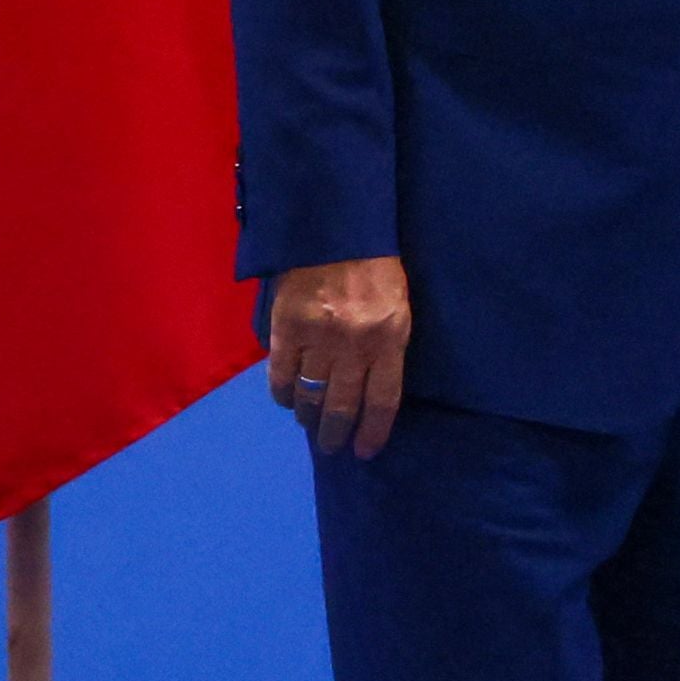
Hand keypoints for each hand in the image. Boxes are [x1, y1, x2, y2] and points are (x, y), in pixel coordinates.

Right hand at [266, 256, 413, 460]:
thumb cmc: (376, 268)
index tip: (364, 451)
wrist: (337, 229)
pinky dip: (282, 393)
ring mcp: (318, 337)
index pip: (383, 399)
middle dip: (336, 433)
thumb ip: (386, 345)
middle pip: (343, 405)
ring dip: (308, 416)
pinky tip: (285, 400)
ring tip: (308, 424)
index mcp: (390, 338)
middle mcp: (355, 344)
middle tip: (331, 447)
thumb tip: (370, 386)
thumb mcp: (398, 307)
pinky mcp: (286, 327)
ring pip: (310, 394)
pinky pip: (281, 374)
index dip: (373, 431)